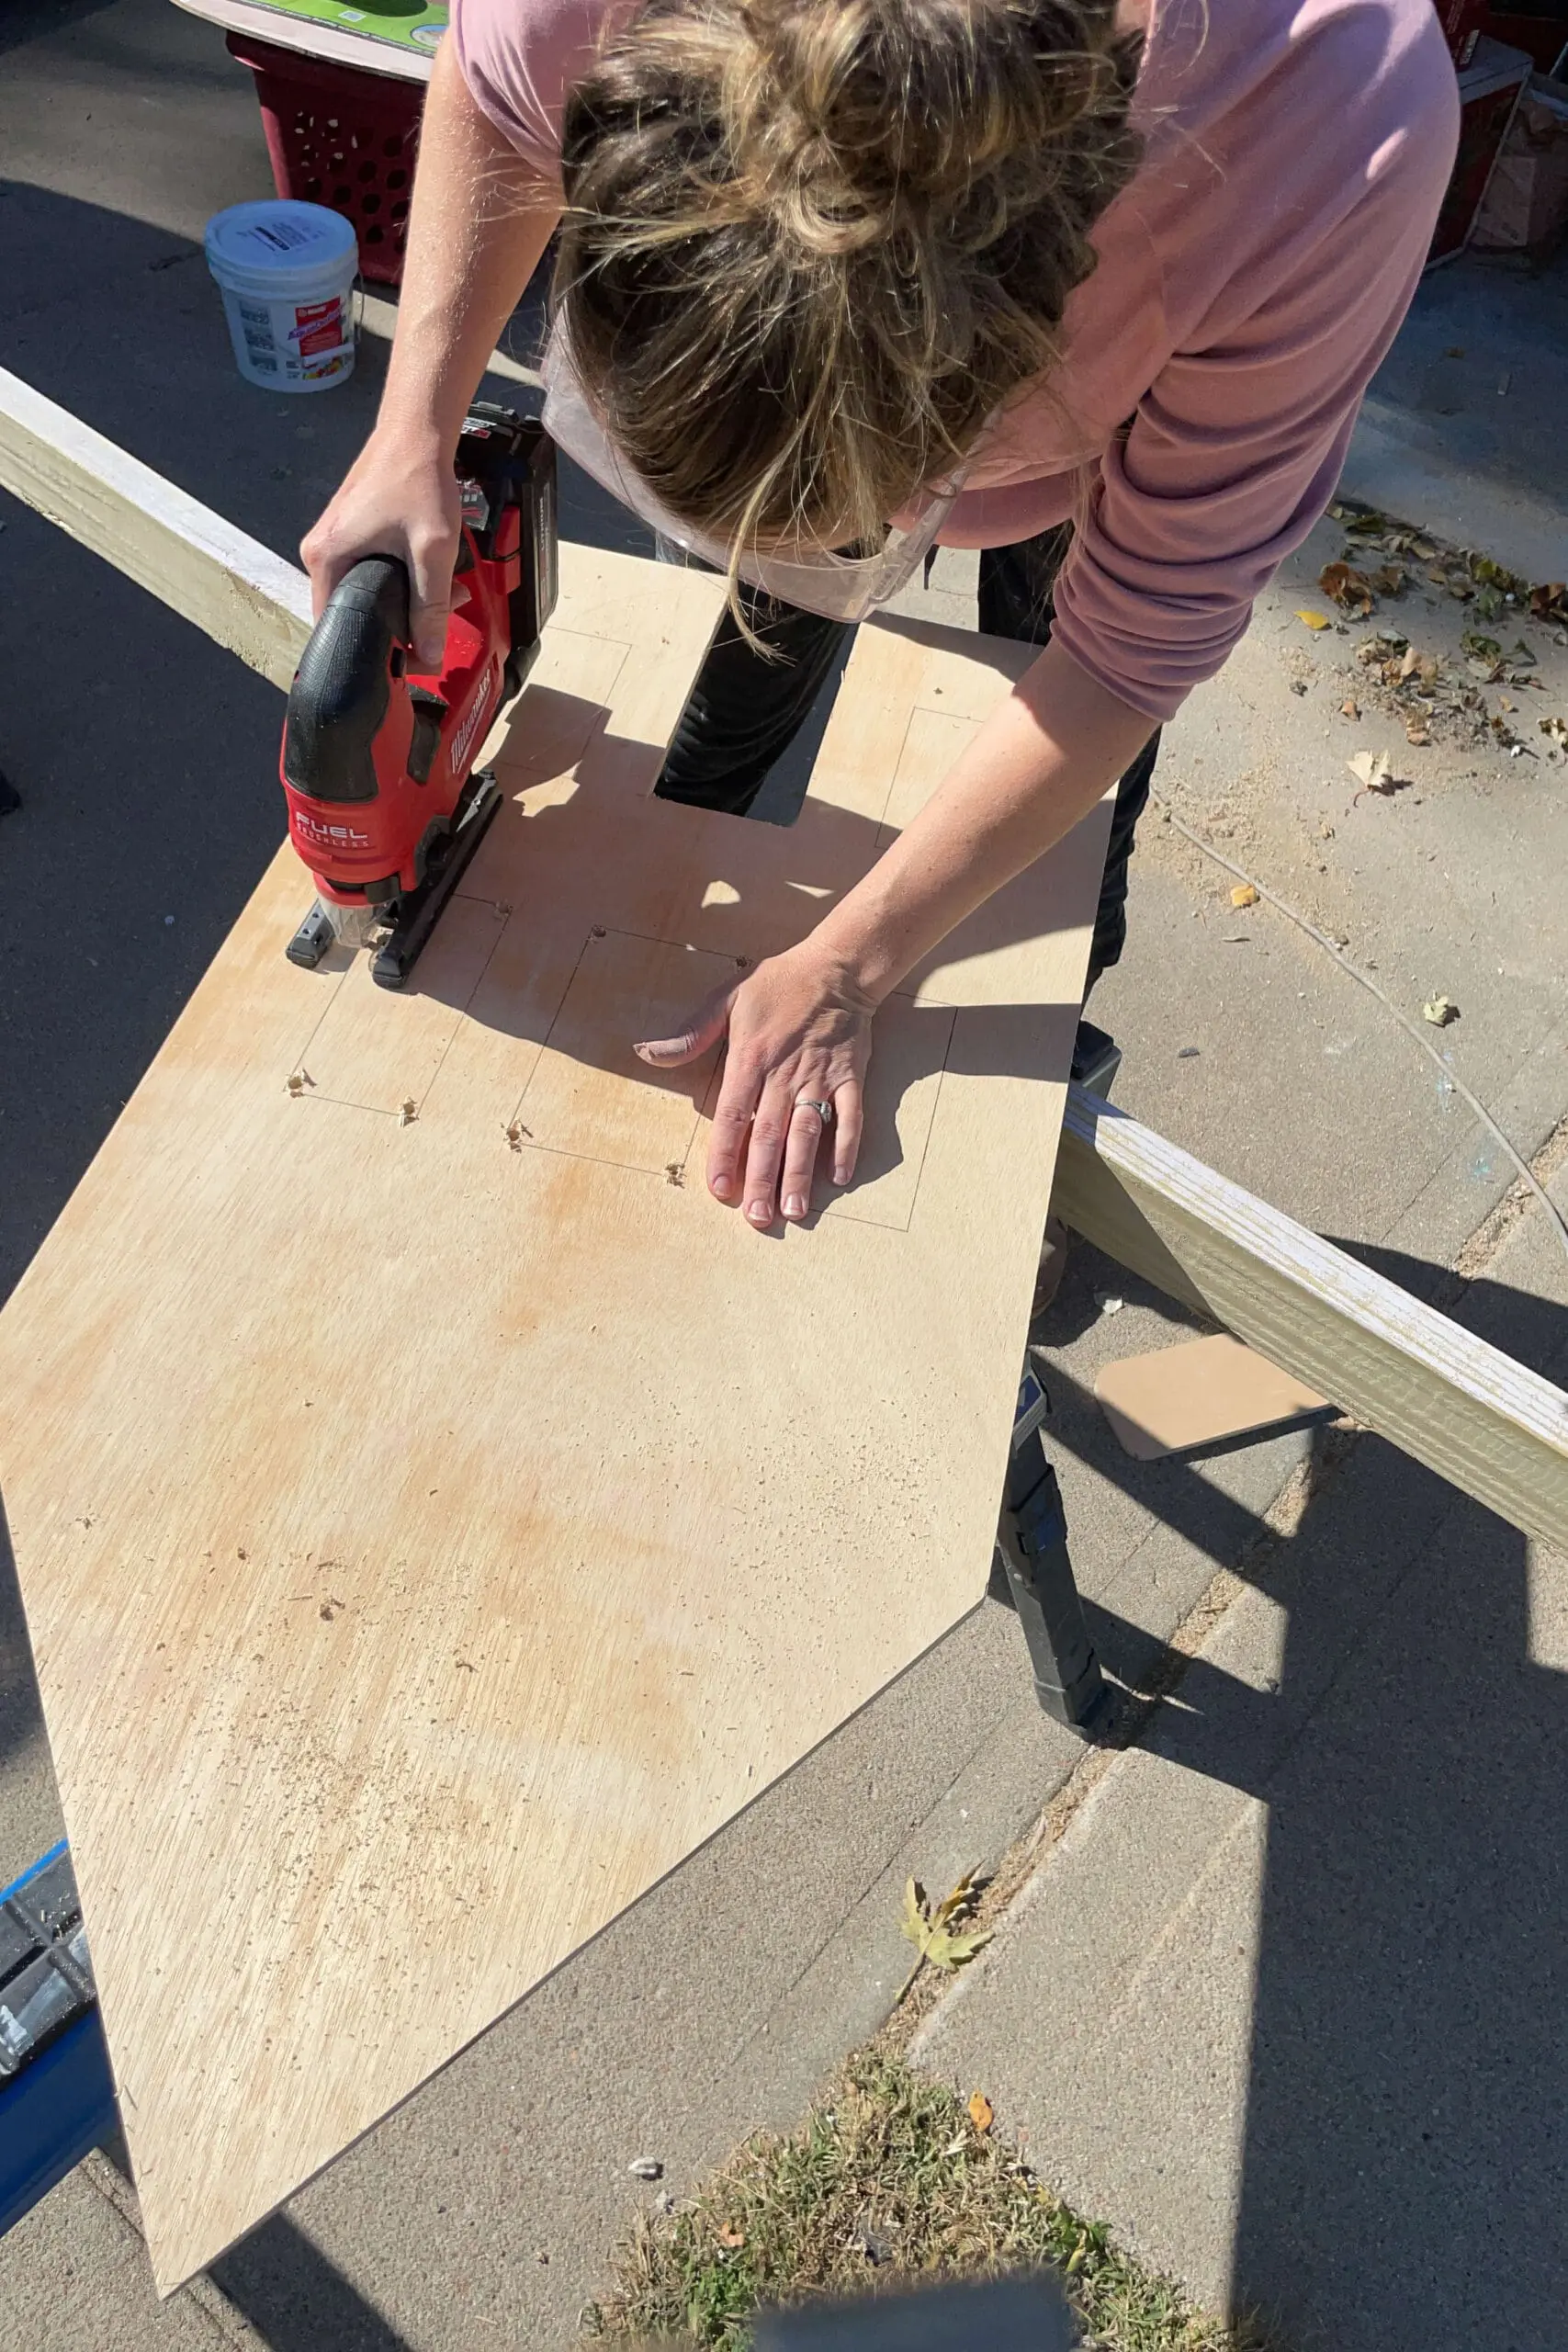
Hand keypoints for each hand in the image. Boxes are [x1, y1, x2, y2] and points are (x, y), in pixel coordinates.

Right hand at [300, 430, 460, 670]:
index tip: (408, 658)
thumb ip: (430, 608)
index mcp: (325, 560)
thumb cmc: (418, 482)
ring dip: (407, 600)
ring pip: (367, 592)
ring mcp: (333, 540)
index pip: (336, 627)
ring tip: (445, 592)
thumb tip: (428, 657)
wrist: (417, 430)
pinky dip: (401, 577)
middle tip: (438, 621)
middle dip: (399, 623)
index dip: (373, 650)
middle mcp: (319, 553)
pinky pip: (369, 571)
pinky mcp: (349, 532)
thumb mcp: (432, 552)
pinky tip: (430, 571)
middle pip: (354, 612)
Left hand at [635, 944, 874, 1226]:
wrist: (837, 967)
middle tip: (756, 1217)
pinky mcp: (851, 1077)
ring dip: (800, 1173)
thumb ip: (690, 1033)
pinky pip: (851, 1117)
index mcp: (750, 1058)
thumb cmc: (777, 984)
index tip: (720, 1189)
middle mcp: (785, 1075)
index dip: (725, 1154)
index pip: (733, 1116)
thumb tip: (645, 1052)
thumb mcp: (726, 999)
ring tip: (794, 1210)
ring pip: (807, 1132)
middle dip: (762, 1178)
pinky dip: (846, 1146)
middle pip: (769, 1134)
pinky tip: (838, 1177)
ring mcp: (820, 1078)